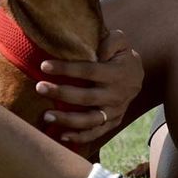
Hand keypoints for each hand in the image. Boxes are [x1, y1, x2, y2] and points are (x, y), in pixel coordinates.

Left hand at [35, 29, 143, 144]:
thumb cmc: (121, 55)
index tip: (44, 66)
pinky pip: (96, 133)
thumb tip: (96, 51)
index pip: (88, 71)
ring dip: (67, 119)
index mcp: (117, 73)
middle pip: (86, 97)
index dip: (66, 69)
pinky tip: (61, 135)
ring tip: (46, 115)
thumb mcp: (120, 41)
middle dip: (61, 93)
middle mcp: (116, 94)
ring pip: (90, 120)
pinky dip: (79, 137)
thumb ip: (110, 41)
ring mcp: (115, 111)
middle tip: (39, 88)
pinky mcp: (113, 122)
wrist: (138, 76)